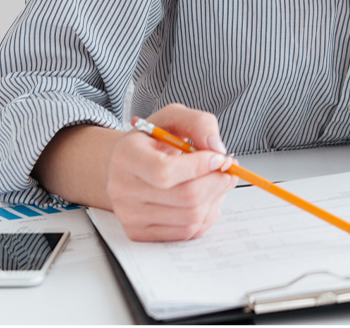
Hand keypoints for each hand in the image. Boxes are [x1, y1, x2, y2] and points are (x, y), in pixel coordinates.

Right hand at [105, 104, 236, 241]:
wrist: (126, 165)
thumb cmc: (152, 141)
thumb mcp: (174, 117)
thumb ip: (199, 123)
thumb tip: (218, 149)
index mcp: (127, 156)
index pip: (165, 172)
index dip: (201, 166)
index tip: (219, 157)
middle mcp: (122, 189)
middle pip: (185, 198)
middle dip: (217, 182)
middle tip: (227, 169)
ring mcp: (129, 215)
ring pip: (191, 218)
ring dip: (215, 198)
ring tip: (216, 180)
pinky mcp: (140, 233)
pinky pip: (187, 233)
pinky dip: (206, 214)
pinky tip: (205, 197)